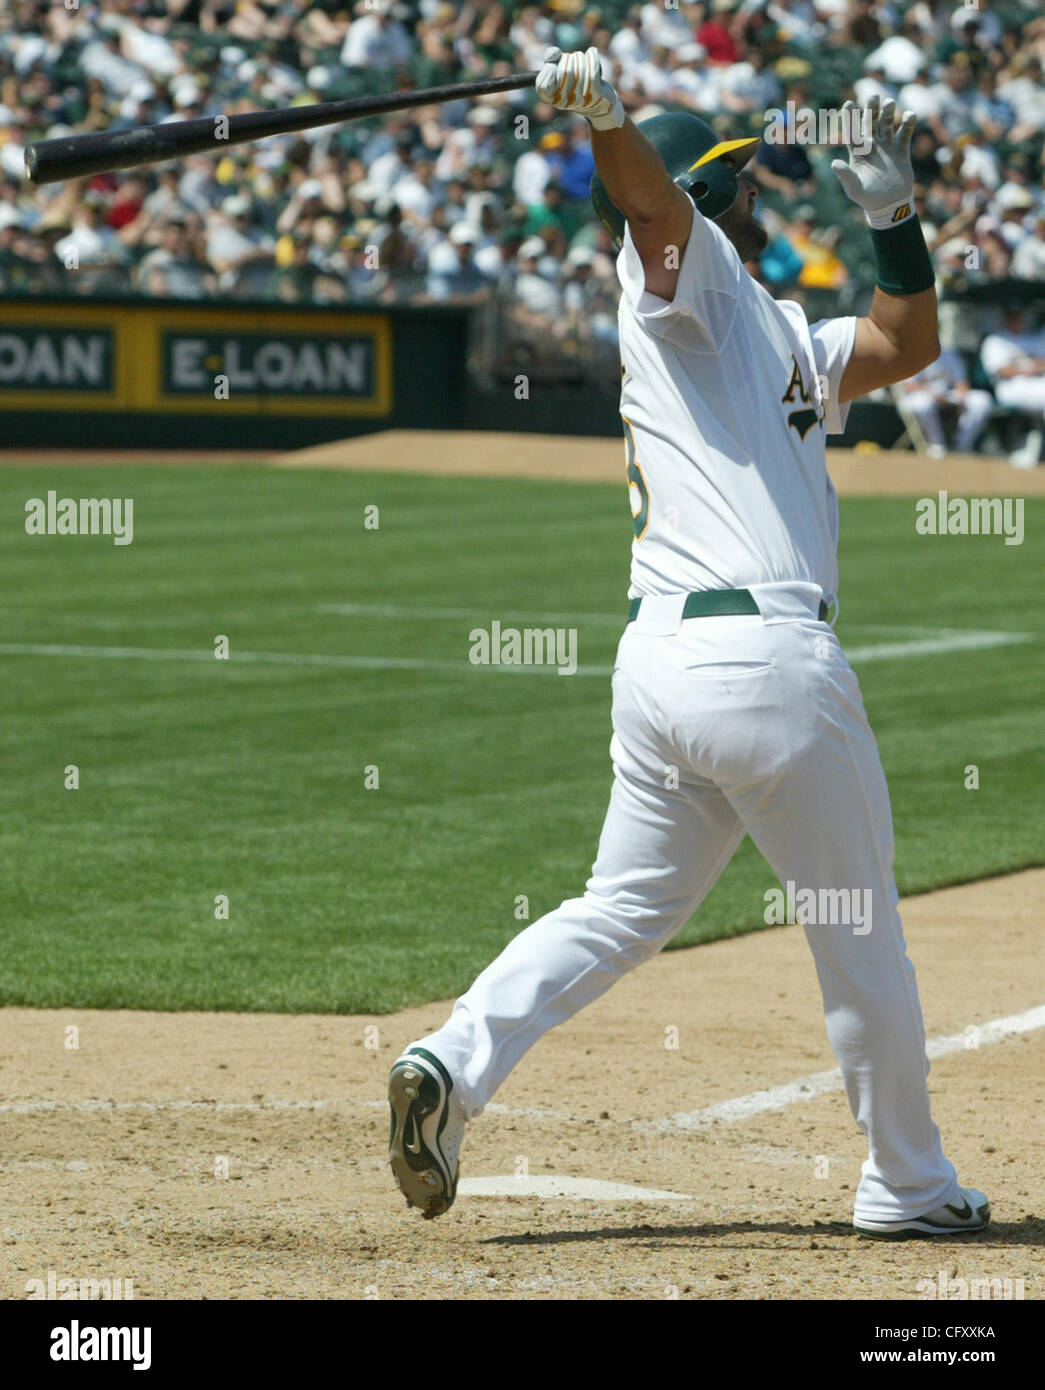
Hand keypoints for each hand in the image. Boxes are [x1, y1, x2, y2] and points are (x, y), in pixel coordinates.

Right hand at [536, 46, 624, 130]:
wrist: (598, 101)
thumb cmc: (575, 80)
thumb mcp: (560, 67)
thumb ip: (552, 58)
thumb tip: (553, 55)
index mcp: (549, 98)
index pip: (542, 86)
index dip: (548, 71)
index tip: (554, 64)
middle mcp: (563, 103)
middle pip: (564, 72)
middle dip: (568, 58)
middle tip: (572, 57)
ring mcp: (579, 101)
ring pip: (579, 72)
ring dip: (581, 58)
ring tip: (581, 57)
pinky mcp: (595, 96)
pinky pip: (593, 74)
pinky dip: (592, 59)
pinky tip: (592, 52)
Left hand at [831, 97, 916, 228]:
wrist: (888, 204)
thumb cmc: (867, 198)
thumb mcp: (854, 188)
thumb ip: (845, 175)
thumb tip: (834, 163)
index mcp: (857, 152)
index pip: (852, 132)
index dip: (850, 118)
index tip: (848, 103)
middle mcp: (871, 145)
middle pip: (870, 123)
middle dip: (871, 110)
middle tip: (873, 95)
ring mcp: (886, 146)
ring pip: (887, 124)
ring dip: (888, 113)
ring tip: (890, 104)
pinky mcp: (901, 149)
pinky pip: (904, 133)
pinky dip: (908, 124)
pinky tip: (910, 115)